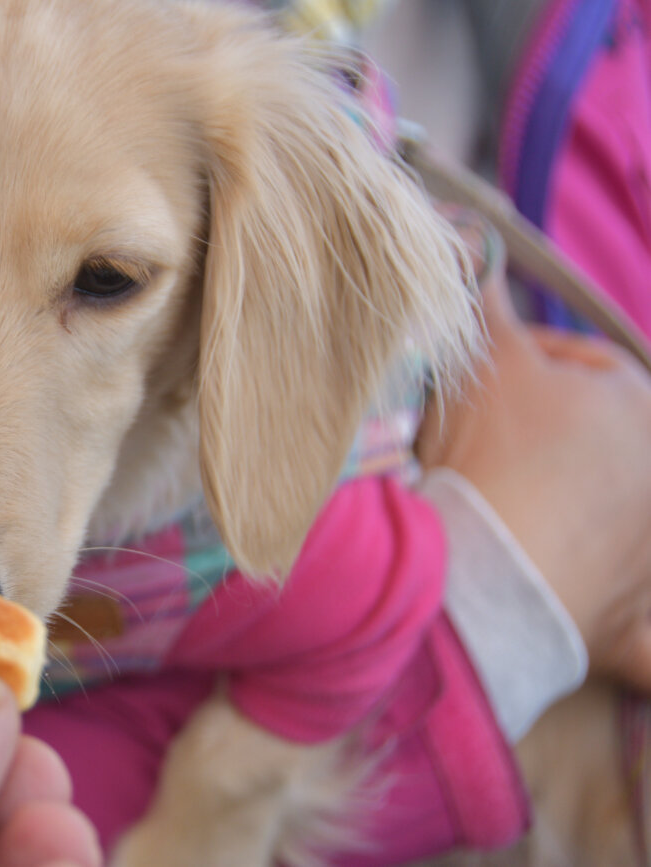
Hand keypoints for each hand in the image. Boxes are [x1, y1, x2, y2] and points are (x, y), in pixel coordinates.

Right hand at [419, 266, 650, 688]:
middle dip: (551, 442)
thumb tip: (464, 231)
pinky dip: (640, 638)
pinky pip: (650, 648)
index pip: (585, 368)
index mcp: (640, 406)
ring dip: (598, 523)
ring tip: (513, 517)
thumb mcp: (481, 358)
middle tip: (480, 450)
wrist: (487, 575)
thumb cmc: (495, 458)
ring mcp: (650, 558)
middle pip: (602, 446)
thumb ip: (475, 289)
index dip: (523, 367)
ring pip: (631, 528)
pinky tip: (629, 627)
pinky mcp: (631, 630)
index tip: (474, 383)